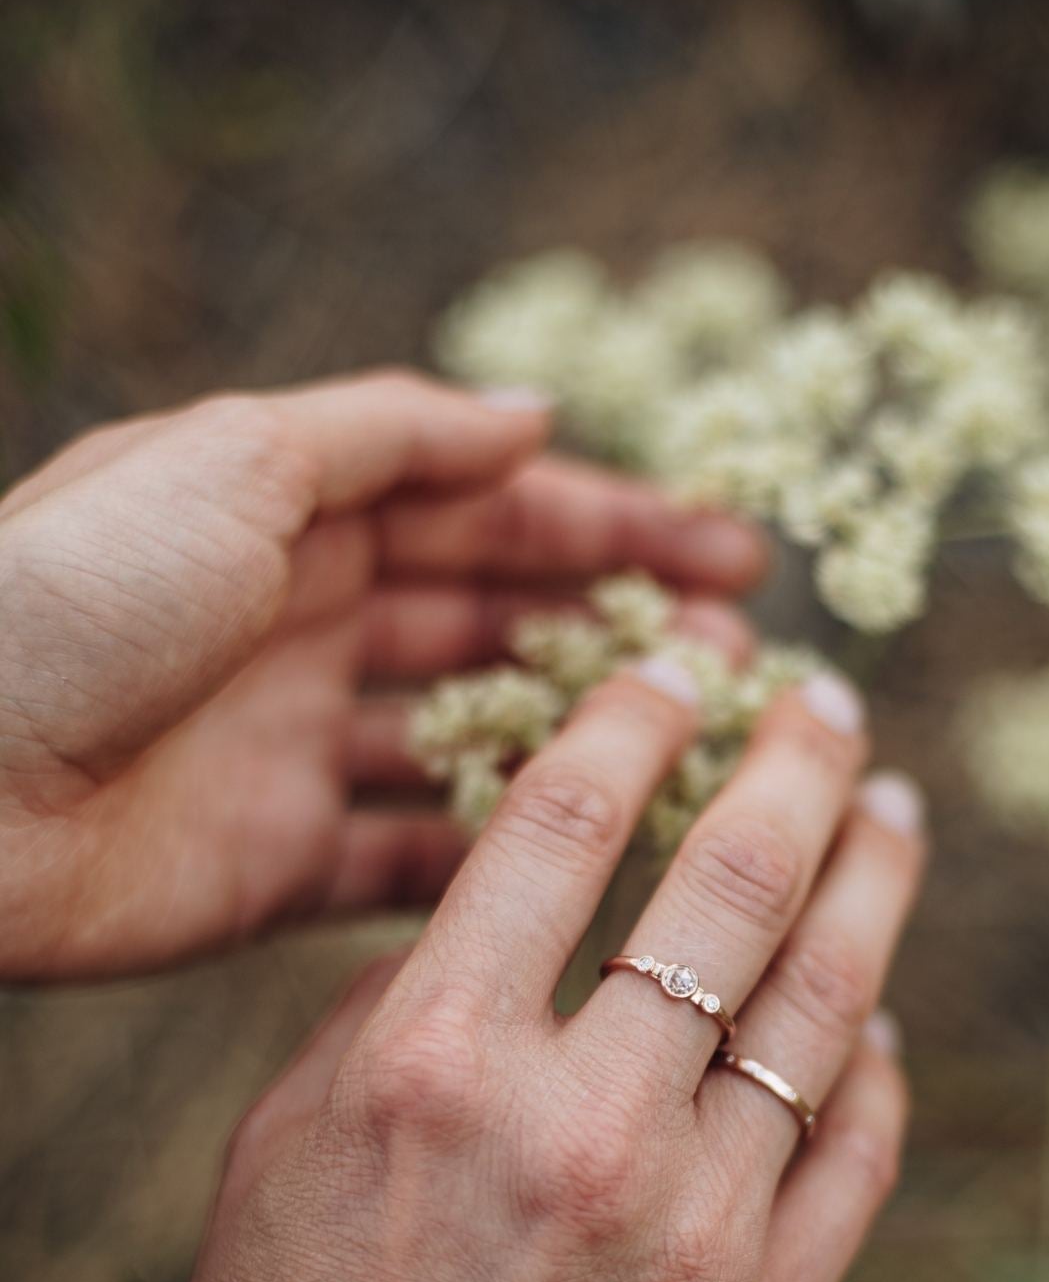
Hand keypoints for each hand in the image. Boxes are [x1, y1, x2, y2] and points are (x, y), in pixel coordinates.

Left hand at [0, 371, 762, 977]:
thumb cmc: (75, 595)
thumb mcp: (237, 463)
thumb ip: (392, 436)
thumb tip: (534, 415)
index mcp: (290, 517)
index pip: (484, 511)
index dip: (610, 525)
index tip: (733, 553)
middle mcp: (303, 629)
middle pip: (493, 621)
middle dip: (617, 629)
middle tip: (739, 659)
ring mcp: (295, 751)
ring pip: (471, 740)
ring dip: (581, 739)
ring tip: (699, 751)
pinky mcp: (279, 866)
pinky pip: (414, 858)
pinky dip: (498, 854)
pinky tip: (592, 854)